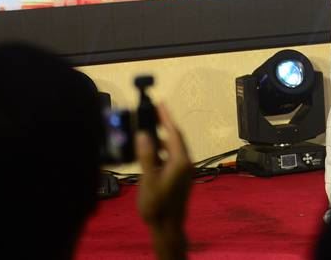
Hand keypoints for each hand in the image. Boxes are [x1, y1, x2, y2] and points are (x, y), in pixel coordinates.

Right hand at [136, 103, 192, 259]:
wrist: (168, 227)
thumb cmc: (157, 205)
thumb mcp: (148, 179)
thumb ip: (147, 155)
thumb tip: (144, 134)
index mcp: (180, 161)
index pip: (174, 133)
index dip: (166, 117)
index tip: (160, 103)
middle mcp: (186, 162)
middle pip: (175, 138)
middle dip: (164, 125)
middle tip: (151, 113)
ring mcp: (185, 170)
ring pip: (173, 148)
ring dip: (161, 139)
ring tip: (146, 131)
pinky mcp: (181, 176)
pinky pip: (172, 157)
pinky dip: (162, 151)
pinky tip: (150, 151)